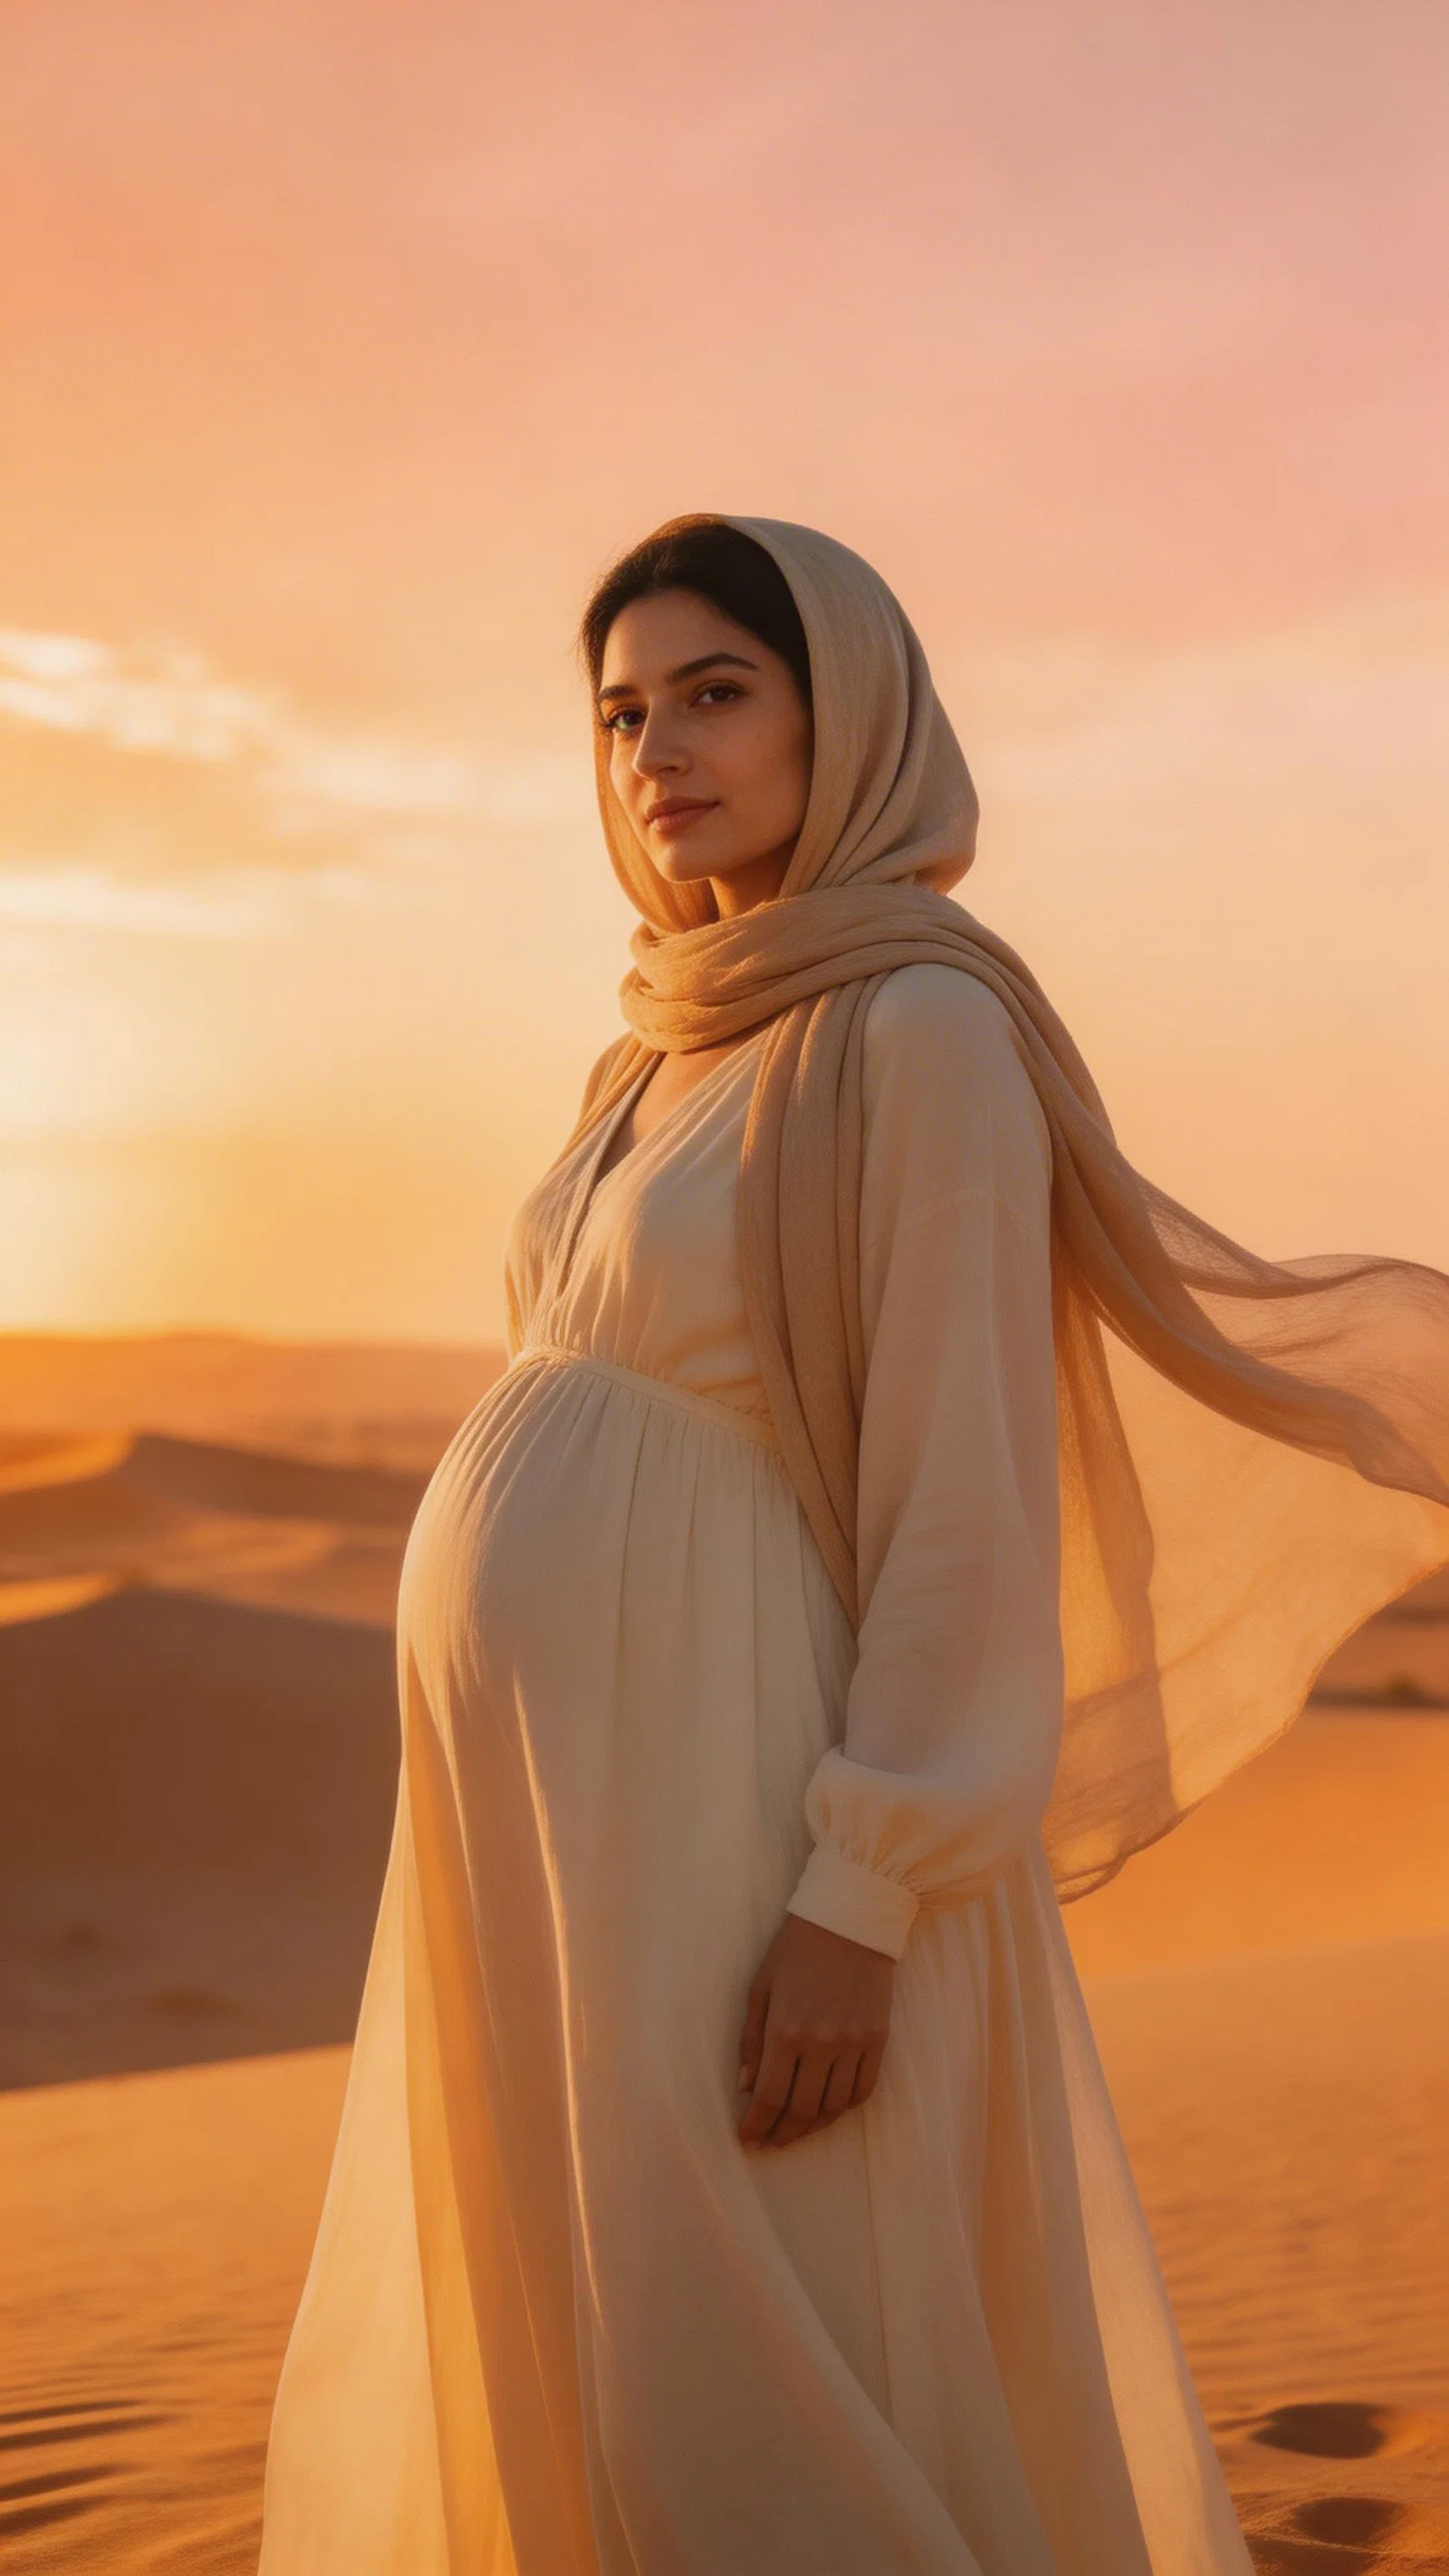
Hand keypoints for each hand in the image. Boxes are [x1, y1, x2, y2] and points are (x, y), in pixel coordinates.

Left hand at [736, 1911, 894, 2149]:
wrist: (851, 1918)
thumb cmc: (796, 1948)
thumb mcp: (761, 1987)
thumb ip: (751, 2040)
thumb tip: (745, 2087)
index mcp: (785, 2029)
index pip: (769, 2097)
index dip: (757, 2125)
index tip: (747, 2140)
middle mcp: (821, 2043)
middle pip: (801, 2110)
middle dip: (781, 2133)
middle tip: (769, 2142)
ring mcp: (854, 2043)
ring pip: (834, 2106)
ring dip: (812, 2126)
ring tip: (795, 2130)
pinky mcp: (878, 2039)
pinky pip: (863, 2090)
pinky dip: (844, 2108)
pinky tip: (828, 2110)